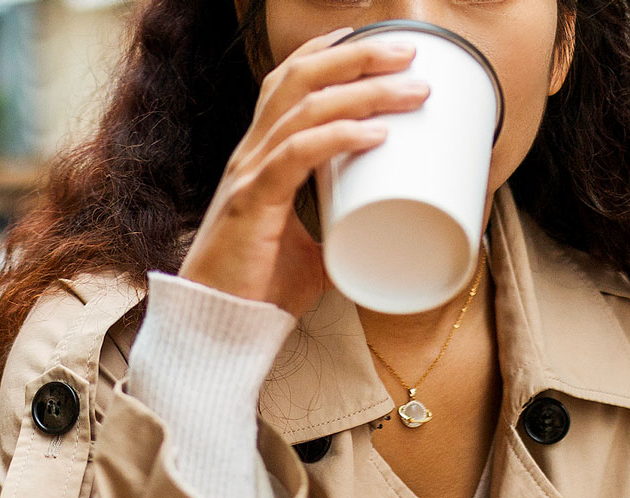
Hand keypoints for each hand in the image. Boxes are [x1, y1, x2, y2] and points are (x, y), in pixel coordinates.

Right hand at [178, 28, 428, 317]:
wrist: (219, 324)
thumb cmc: (259, 287)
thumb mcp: (312, 252)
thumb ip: (340, 234)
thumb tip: (383, 236)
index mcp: (260, 156)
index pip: (288, 83)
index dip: (327, 52)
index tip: (374, 41)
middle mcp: (251, 153)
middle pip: (300, 78)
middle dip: (356, 57)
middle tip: (408, 51)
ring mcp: (249, 173)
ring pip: (305, 108)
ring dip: (363, 92)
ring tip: (411, 88)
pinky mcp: (252, 201)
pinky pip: (298, 155)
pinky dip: (339, 138)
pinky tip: (376, 133)